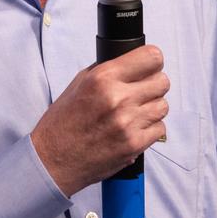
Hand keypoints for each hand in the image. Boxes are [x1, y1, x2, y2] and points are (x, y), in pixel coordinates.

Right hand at [31, 44, 168, 197]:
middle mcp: (118, 98)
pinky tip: (133, 128)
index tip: (149, 66)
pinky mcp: (134, 145)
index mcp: (103, 78)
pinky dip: (150, 128)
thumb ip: (107, 70)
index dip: (152, 61)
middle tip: (141, 92)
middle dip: (153, 85)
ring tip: (135, 112)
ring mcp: (128, 123)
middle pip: (162, 81)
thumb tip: (132, 62)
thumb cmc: (63, 121)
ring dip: (152, 107)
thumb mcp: (79, 84)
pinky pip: (159, 128)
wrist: (53, 159)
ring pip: (163, 105)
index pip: (151, 57)